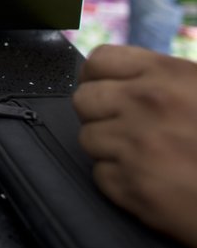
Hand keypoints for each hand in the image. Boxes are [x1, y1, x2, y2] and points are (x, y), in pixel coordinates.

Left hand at [72, 44, 196, 244]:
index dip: (97, 76)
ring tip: (144, 155)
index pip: (99, 60)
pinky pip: (101, 176)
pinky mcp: (133, 187)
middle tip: (124, 125)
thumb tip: (119, 77)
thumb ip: (160, 79)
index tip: (105, 88)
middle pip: (84, 100)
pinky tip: (149, 178)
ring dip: (110, 149)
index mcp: (164, 75)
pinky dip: (119, 180)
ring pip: (88, 139)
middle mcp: (144, 104)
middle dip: (100, 114)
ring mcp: (136, 146)